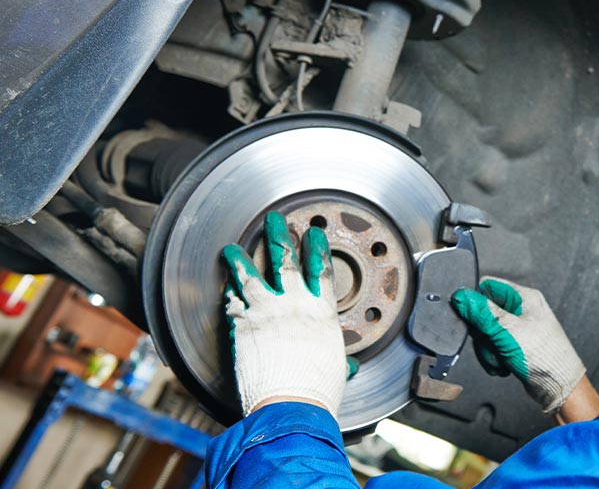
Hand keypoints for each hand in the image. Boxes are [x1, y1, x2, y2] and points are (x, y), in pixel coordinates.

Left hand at [222, 211, 353, 416]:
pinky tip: (223, 280)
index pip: (321, 272)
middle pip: (286, 261)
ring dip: (241, 258)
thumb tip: (350, 367)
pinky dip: (228, 287)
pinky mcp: (242, 323)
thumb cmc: (316, 391)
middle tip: (274, 220)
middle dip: (280, 237)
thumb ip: (340, 361)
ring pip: (251, 274)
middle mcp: (294, 304)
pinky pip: (233, 298)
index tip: (313, 234)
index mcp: (321, 312)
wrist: (289, 402)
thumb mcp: (336, 370)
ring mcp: (266, 310)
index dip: (317, 249)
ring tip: (232, 247)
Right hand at [451, 276, 585, 412]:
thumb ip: (481, 312)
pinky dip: (493, 358)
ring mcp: (518, 328)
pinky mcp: (514, 344)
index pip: (487, 286)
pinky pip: (492, 346)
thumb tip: (461, 296)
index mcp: (523, 297)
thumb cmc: (545, 357)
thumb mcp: (507, 330)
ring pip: (485, 332)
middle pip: (482, 312)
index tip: (469, 316)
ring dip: (487, 349)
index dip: (474, 300)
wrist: (560, 388)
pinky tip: (503, 365)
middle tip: (491, 342)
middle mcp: (521, 310)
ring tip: (500, 357)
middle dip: (482, 333)